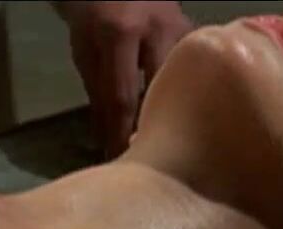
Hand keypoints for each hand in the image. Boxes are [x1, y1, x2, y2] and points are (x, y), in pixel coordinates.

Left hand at [57, 1, 193, 157]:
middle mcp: (158, 29)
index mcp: (120, 33)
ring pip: (184, 82)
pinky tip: (185, 111)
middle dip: (154, 125)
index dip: (120, 133)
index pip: (123, 97)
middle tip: (150, 155)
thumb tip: (107, 139)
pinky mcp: (197, 33)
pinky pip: (194, 70)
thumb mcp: (85, 51)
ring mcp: (183, 29)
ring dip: (175, 110)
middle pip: (161, 91)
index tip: (120, 160)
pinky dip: (187, 92)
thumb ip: (98, 94)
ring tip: (170, 138)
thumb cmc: (93, 15)